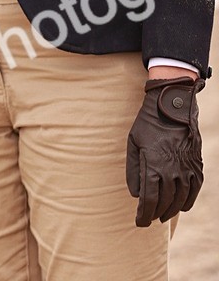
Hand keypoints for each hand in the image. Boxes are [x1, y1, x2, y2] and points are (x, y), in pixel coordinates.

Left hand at [126, 76, 204, 225]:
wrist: (172, 107)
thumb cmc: (148, 124)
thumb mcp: (133, 143)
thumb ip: (133, 170)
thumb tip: (135, 195)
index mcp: (153, 166)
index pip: (148, 200)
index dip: (144, 215)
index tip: (140, 222)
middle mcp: (171, 171)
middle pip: (164, 202)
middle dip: (155, 214)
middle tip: (149, 218)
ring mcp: (186, 169)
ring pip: (180, 199)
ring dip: (170, 210)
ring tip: (162, 215)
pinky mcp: (197, 165)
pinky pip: (194, 190)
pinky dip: (187, 201)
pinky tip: (180, 206)